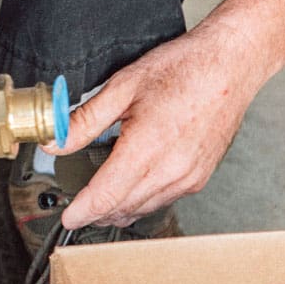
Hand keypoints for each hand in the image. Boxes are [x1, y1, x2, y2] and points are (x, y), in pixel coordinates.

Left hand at [50, 21, 262, 229]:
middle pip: (122, 208)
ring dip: (119, 208)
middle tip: (78, 205)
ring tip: (101, 198)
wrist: (230, 65)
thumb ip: (85, 120)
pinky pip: (164, 199)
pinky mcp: (200, 178)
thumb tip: (54, 140)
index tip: (68, 217)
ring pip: (143, 208)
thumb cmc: (183, 68)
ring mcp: (188, 178)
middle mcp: (170, 170)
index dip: (82, 211)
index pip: (105, 196)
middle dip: (96, 211)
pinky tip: (134, 185)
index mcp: (147, 148)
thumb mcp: (123, 87)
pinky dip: (143, 199)